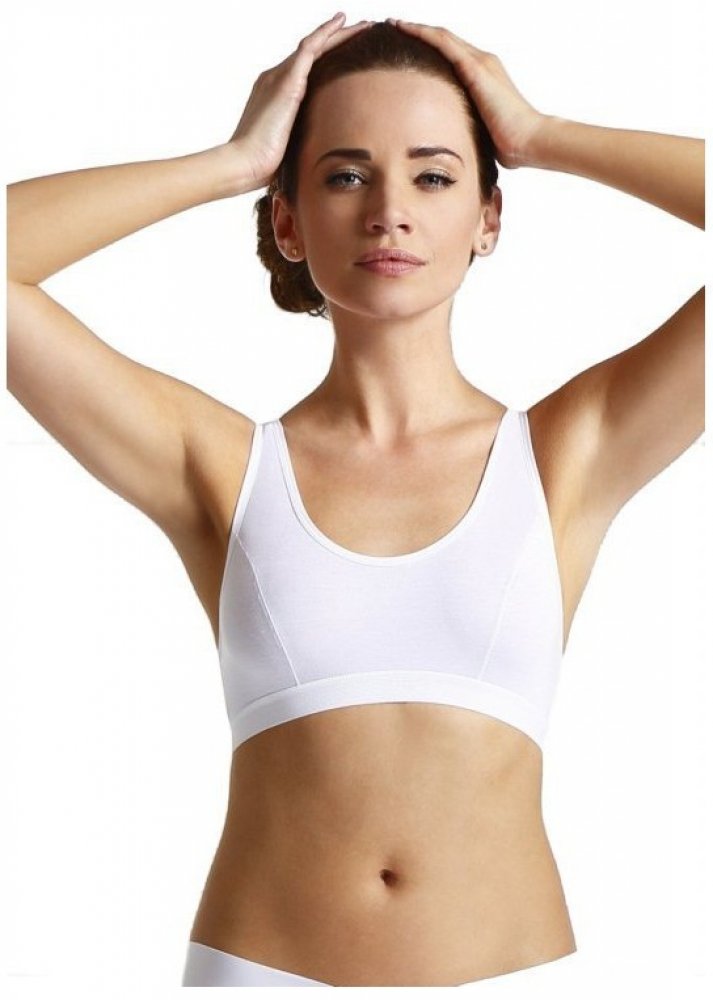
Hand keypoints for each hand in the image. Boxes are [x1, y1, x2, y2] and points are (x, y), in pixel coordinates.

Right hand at [227, 13, 371, 190]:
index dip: (325, 58)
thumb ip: (301, 141)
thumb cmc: (262, 165)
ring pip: (314, 45)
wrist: (244, 163)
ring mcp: (279, 76)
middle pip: (312, 52)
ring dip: (339, 33)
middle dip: (336, 39)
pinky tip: (344, 22)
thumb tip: (318, 155)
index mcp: (275, 94)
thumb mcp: (287, 149)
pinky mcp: (287, 80)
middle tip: (361, 29)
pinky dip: (327, 32)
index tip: (345, 53)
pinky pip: (310, 47)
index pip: (305, 69)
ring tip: (363, 24)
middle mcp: (275, 78)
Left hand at [387, 18, 546, 168]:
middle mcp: (481, 62)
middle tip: (395, 26)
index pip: (452, 54)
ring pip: (443, 36)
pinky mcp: (476, 69)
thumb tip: (448, 138)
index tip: (407, 46)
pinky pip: (445, 43)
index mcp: (482, 76)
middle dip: (420, 32)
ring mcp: (480, 62)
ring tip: (395, 23)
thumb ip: (464, 123)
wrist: (528, 140)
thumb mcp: (479, 129)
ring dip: (418, 28)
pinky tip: (407, 29)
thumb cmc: (508, 142)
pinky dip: (424, 34)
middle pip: (445, 40)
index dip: (430, 47)